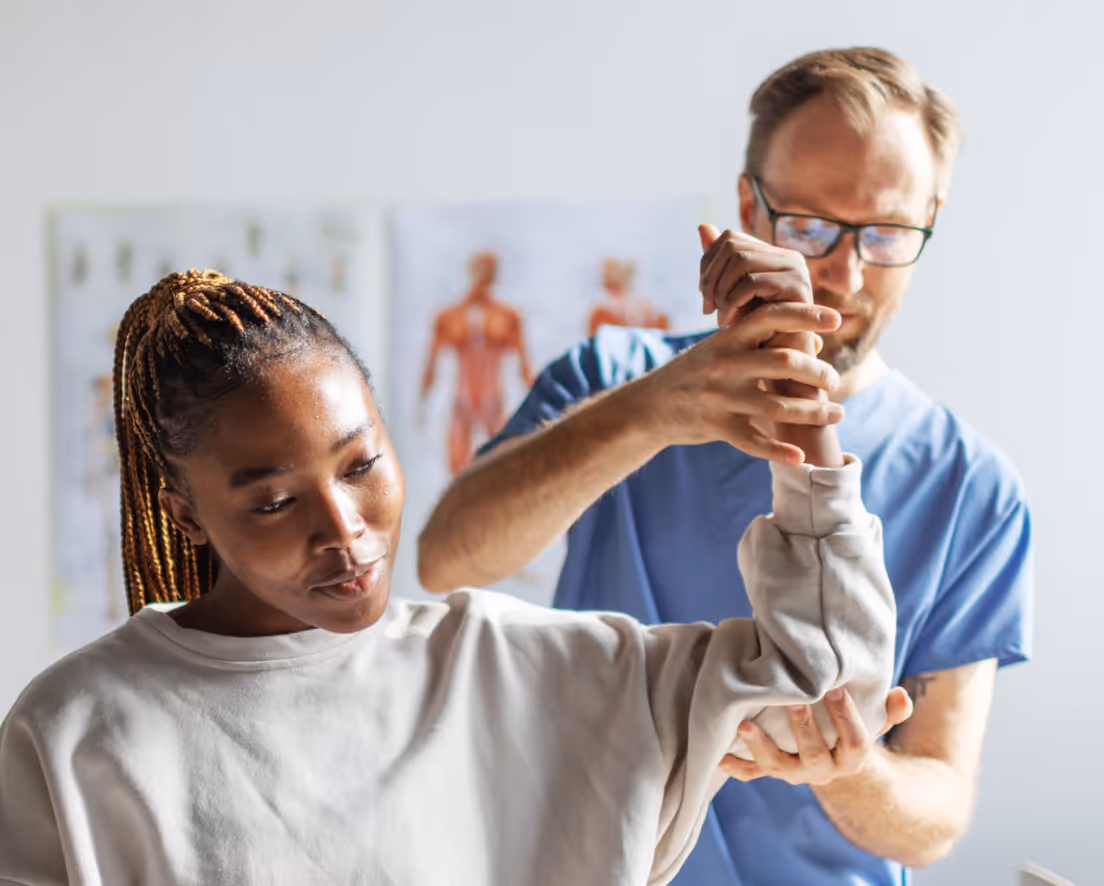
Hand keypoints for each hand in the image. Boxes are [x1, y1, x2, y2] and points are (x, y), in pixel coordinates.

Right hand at [630, 297, 842, 464]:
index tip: (836, 319)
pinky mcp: (716, 427)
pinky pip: (753, 442)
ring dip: (814, 412)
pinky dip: (779, 452)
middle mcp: (725, 365)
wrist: (649, 406)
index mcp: (728, 339)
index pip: (772, 317)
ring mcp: (720, 397)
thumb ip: (764, 345)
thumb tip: (816, 343)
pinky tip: (801, 457)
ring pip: (778, 406)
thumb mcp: (720, 349)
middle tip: (835, 380)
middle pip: (785, 363)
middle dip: (819, 372)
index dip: (806, 315)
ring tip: (838, 414)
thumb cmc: (695, 373)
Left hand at [699, 225, 814, 327]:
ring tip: (719, 317)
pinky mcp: (798, 288)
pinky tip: (728, 321)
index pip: (729, 238)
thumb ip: (719, 262)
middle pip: (732, 247)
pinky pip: (752, 283)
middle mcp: (789, 257)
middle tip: (707, 308)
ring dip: (721, 293)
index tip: (703, 294)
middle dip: (711, 280)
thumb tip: (702, 225)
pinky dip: (732, 303)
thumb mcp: (733, 293)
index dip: (708, 264)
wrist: (783, 358)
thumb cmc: (758, 329)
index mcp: (773, 255)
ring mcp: (796, 270)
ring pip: (740, 263)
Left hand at [718, 687, 913, 785]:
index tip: (836, 688)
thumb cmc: (851, 728)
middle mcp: (822, 770)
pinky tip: (719, 758)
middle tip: (791, 697)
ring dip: (761, 747)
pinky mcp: (772, 771)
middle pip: (814, 754)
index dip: (847, 717)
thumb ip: (889, 709)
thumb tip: (901, 696)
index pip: (855, 742)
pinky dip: (735, 767)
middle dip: (802, 726)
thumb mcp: (874, 720)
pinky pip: (753, 774)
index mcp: (851, 758)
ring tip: (744, 726)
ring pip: (779, 767)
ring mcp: (794, 773)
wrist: (834, 760)